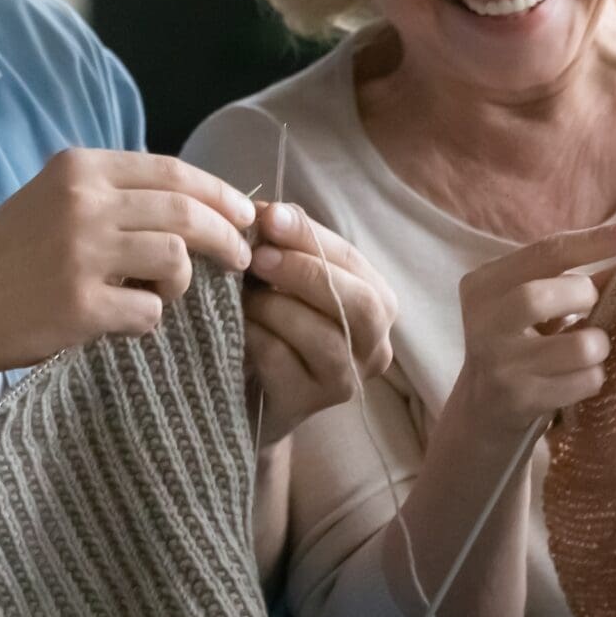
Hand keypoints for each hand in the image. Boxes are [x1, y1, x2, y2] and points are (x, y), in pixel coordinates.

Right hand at [0, 148, 254, 375]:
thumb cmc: (8, 256)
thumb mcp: (55, 200)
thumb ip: (116, 196)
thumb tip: (199, 205)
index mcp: (80, 169)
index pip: (173, 171)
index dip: (219, 193)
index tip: (245, 213)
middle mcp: (83, 203)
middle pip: (186, 212)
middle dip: (227, 236)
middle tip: (241, 257)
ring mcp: (82, 254)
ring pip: (177, 260)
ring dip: (183, 283)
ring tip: (161, 294)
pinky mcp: (80, 305)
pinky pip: (151, 314)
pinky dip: (149, 321)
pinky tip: (123, 321)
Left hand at [241, 202, 395, 446]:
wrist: (250, 391)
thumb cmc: (276, 323)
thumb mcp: (285, 278)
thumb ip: (285, 243)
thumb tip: (267, 212)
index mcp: (378, 304)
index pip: (352, 261)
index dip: (310, 236)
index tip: (268, 216)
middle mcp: (375, 346)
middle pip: (360, 304)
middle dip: (307, 273)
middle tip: (258, 256)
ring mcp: (345, 381)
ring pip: (325, 338)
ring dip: (276, 308)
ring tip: (243, 295)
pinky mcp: (307, 405)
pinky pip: (284, 364)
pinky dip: (256, 337)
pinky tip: (237, 327)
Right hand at [446, 218, 615, 440]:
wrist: (482, 411)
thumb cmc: (519, 346)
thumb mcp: (535, 307)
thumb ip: (577, 279)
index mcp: (484, 285)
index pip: (546, 251)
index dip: (597, 240)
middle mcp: (484, 321)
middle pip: (542, 295)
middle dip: (583, 297)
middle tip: (592, 308)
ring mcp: (499, 364)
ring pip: (577, 345)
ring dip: (599, 346)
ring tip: (589, 349)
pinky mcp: (520, 400)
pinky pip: (583, 382)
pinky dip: (594, 377)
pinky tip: (579, 378)